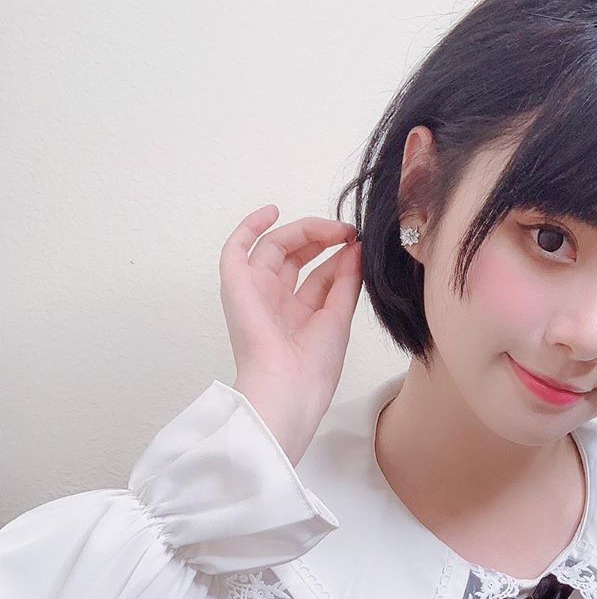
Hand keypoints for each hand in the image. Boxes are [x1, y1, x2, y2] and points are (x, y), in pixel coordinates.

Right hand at [219, 205, 361, 410]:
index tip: (359, 244)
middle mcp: (276, 304)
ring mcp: (255, 293)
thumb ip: (345, 282)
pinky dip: (250, 227)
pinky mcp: (235, 286)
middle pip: (296, 258)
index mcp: (300, 319)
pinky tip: (273, 212)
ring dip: (303, 232)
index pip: (321, 277)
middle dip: (322, 240)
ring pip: (274, 248)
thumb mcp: (338, 318)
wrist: (288, 386)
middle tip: (347, 232)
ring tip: (332, 228)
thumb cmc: (313, 367)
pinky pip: (235, 249)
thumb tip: (356, 249)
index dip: (340, 258)